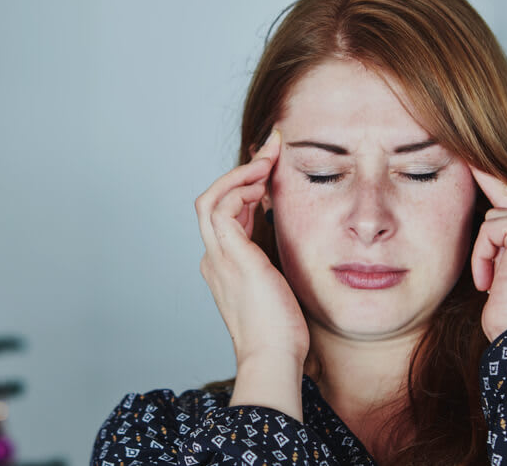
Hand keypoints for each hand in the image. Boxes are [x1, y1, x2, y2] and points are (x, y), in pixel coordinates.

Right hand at [195, 129, 308, 365]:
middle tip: (273, 149)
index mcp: (224, 266)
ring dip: (239, 175)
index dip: (247, 189)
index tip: (273, 170)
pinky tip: (265, 183)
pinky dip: (240, 188)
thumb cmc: (282, 333)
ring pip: (210, 199)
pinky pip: (222, 208)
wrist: (273, 357)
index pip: (227, 215)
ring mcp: (218, 257)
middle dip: (242, 171)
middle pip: (212, 200)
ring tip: (268, 163)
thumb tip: (296, 242)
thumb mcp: (280, 288)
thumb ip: (279, 262)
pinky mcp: (231, 256)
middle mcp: (215, 258)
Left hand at [469, 166, 506, 341]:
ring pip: (493, 216)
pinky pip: (490, 228)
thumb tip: (486, 210)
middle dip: (487, 234)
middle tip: (491, 266)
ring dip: (485, 251)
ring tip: (497, 282)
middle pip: (504, 202)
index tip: (469, 155)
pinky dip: (483, 255)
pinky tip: (493, 281)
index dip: (492, 178)